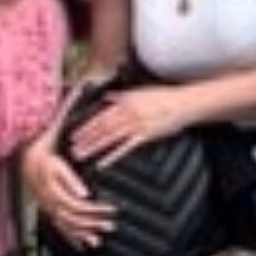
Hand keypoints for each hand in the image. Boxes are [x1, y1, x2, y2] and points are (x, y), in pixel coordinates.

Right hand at [21, 135, 115, 246]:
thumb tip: (85, 194)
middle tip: (111, 227)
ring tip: (97, 242)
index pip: (79, 207)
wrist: (31, 165)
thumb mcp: (60, 168)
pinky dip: (70, 238)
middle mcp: (52, 207)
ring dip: (83, 235)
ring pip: (67, 227)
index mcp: (55, 196)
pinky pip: (60, 228)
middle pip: (74, 220)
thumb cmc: (48, 164)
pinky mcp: (50, 212)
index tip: (112, 209)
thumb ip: (72, 182)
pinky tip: (80, 245)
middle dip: (93, 225)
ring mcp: (50, 211)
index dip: (96, 210)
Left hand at [67, 86, 190, 165]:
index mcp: (125, 101)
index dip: (86, 126)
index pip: (101, 116)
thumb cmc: (164, 96)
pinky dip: (112, 156)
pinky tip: (102, 164)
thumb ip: (121, 95)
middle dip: (85, 138)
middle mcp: (128, 112)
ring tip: (81, 155)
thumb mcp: (140, 91)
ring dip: (93, 147)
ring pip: (109, 137)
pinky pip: (125, 148)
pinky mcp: (146, 135)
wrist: (184, 103)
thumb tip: (106, 96)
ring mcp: (136, 124)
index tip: (73, 134)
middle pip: (101, 127)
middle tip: (71, 149)